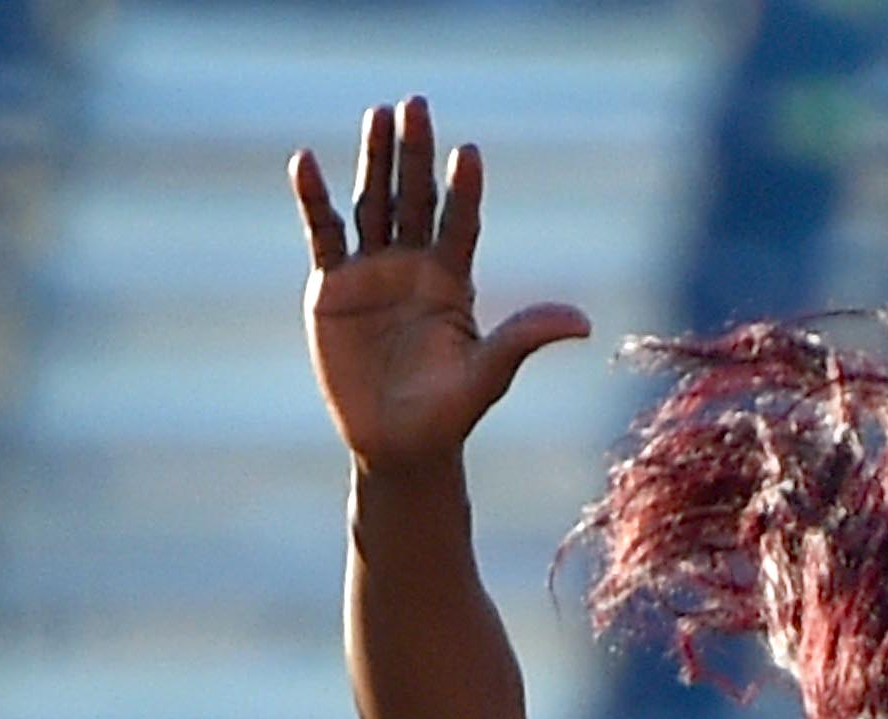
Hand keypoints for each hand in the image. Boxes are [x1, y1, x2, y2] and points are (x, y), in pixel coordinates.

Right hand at [291, 97, 590, 470]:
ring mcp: (372, 270)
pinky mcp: (332, 286)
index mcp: (453, 276)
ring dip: (375, 160)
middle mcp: (414, 263)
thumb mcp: (488, 374)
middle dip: (415, 152)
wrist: (397, 445)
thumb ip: (524, 337)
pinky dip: (313, 198)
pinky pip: (323, 233)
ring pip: (374, 203)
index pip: (460, 220)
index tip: (468, 153)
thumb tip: (583, 323)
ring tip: (378, 114)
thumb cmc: (448, 412)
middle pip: (415, 196)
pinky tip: (305, 161)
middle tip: (416, 104)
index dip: (464, 189)